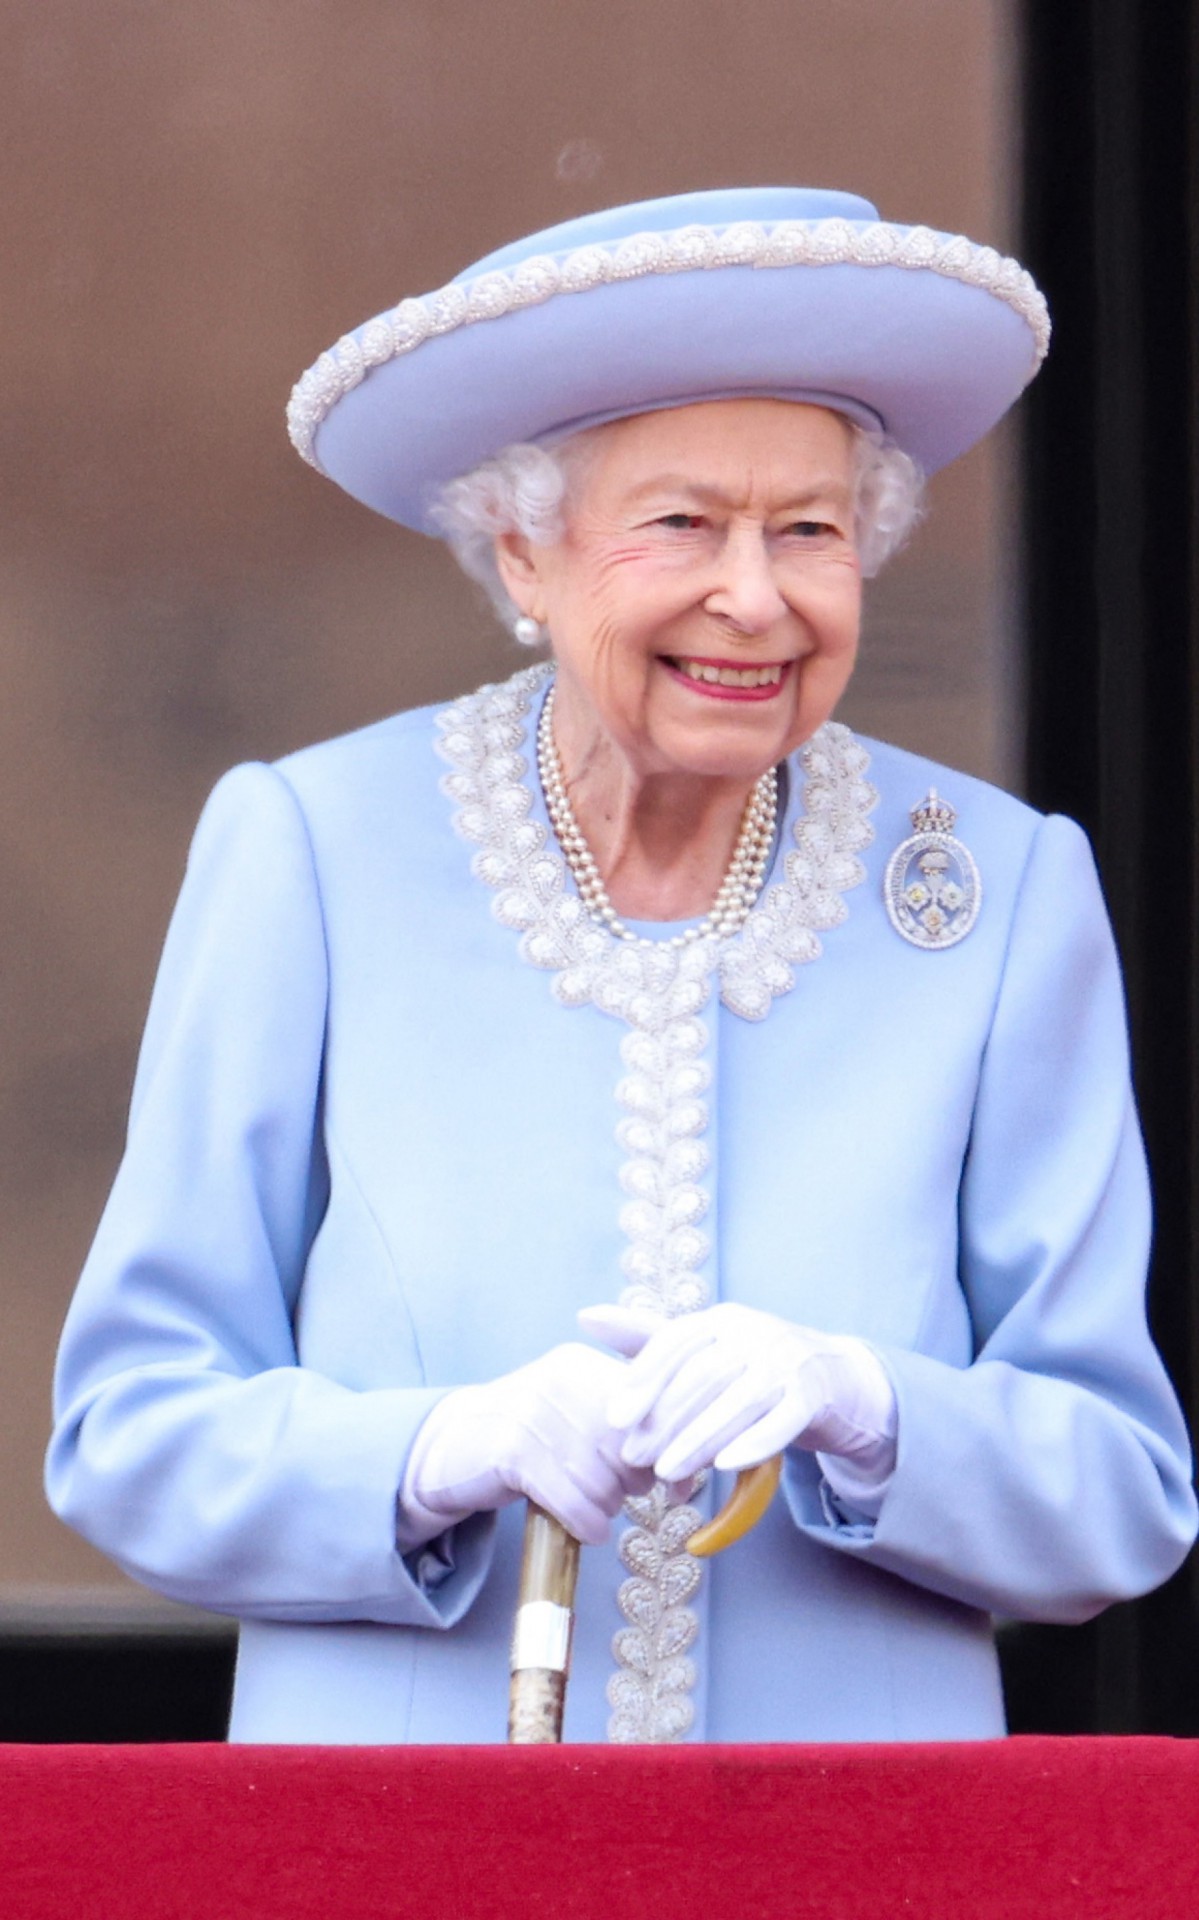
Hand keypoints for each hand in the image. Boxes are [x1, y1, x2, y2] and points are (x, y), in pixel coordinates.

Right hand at [399, 1343, 653, 1547]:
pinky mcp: (513, 1449)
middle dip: (638, 1481)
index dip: (673, 1446)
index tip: (678, 1482)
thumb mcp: (578, 1419)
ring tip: (597, 1510)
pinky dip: (588, 1523)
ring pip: (603, 1477)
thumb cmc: (531, 1440)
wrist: (452, 1446)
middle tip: (624, 1496)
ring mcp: (535, 1410)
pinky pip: (573, 1499)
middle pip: (631, 1444)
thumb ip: (632, 1435)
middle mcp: (562, 1378)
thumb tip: (688, 1473)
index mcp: (584, 1364)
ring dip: (608, 1507)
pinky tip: (588, 1529)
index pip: (651, 1400)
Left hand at [579, 1301, 896, 1484]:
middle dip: (664, 1420)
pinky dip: (753, 1443)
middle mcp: (754, 1331)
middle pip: (702, 1376)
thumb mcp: (705, 1350)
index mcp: (721, 1319)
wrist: (834, 1379)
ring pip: (737, 1401)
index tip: (615, 1416)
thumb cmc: (752, 1367)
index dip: (643, 1378)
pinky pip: (782, 1421)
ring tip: (666, 1473)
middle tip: (633, 1457)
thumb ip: (647, 1341)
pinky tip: (724, 1466)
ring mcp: (787, 1361)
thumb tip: (585, 1316)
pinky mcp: (814, 1395)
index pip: (675, 1341)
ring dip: (698, 1439)